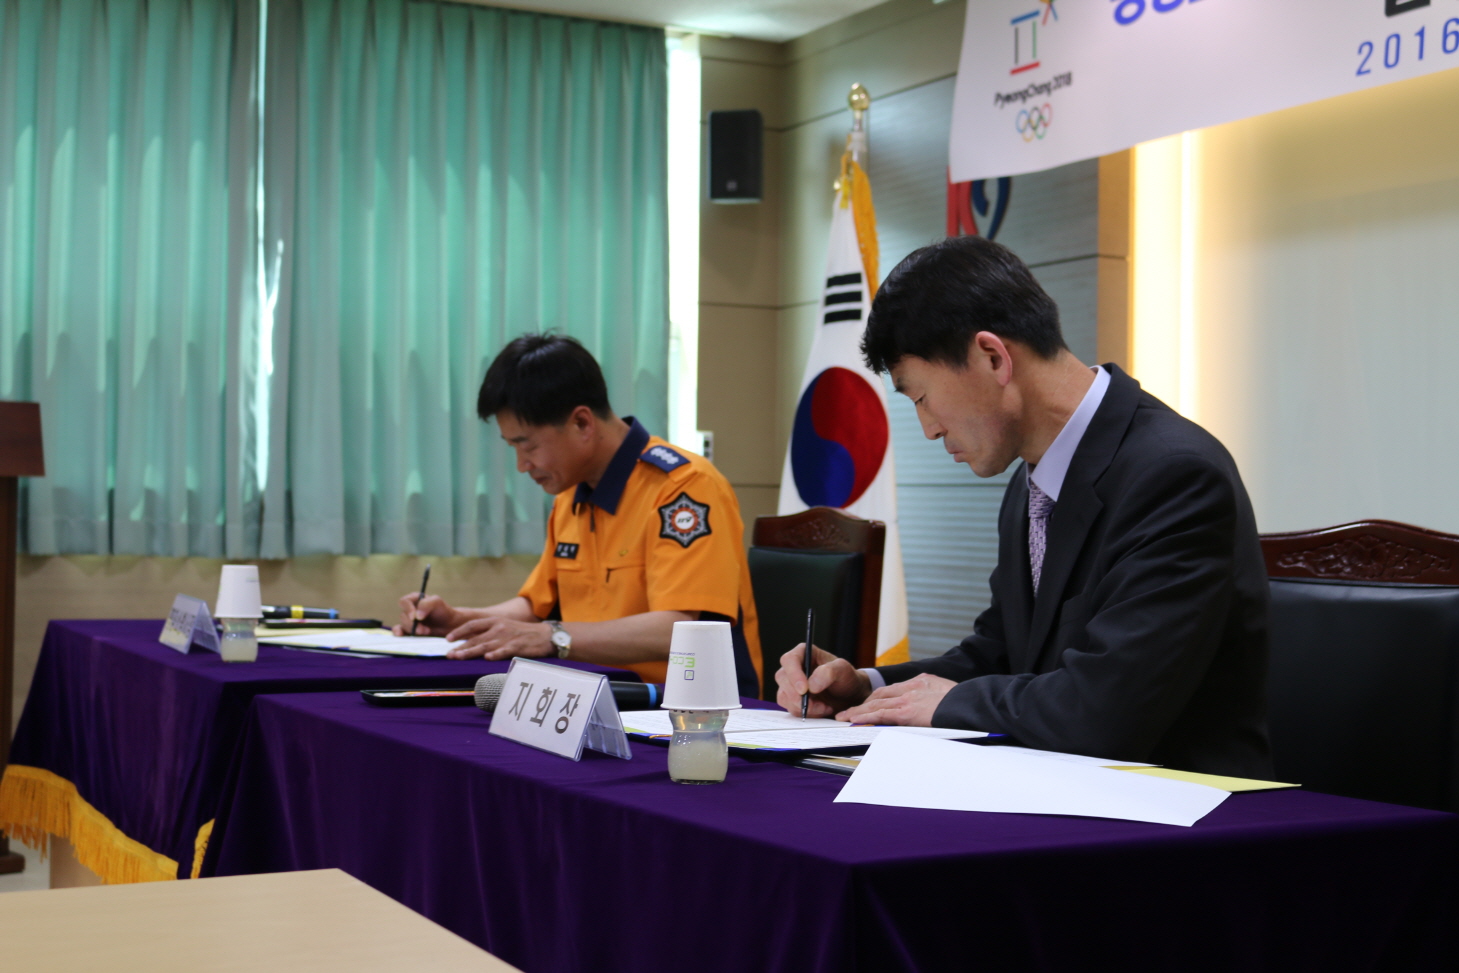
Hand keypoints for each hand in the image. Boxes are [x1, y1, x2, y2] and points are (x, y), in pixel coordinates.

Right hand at [393, 594, 459, 636]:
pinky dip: (399, 633)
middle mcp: (409, 609)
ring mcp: (408, 620)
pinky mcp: (408, 630)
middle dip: (412, 624)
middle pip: (403, 616)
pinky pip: (399, 631)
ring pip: (402, 625)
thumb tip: (416, 616)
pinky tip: (400, 635)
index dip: (408, 609)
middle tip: (423, 630)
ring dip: (413, 630)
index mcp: (414, 599)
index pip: (404, 602)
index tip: (414, 617)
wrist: (449, 625)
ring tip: (426, 632)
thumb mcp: (437, 602)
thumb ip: (426, 604)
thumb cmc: (443, 611)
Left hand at [443, 616, 554, 660]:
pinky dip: (496, 654)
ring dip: (471, 651)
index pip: (472, 625)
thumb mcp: (504, 627)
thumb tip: (469, 641)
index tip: (447, 639)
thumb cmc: (522, 634)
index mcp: (494, 621)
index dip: (459, 632)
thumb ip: (488, 633)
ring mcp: (508, 637)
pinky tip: (487, 658)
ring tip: (459, 657)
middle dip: (461, 647)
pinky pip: (505, 650)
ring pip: (485, 645)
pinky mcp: (518, 646)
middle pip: (476, 638)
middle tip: (449, 655)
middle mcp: (499, 627)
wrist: (545, 635)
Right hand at [774, 643, 871, 718]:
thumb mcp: (843, 670)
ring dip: (803, 706)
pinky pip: (790, 708)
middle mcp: (794, 667)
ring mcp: (791, 684)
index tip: (804, 690)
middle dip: (797, 695)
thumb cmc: (846, 678)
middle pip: (782, 678)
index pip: (789, 660)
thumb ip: (829, 673)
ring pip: (784, 696)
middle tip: (816, 704)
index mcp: (804, 653)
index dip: (793, 674)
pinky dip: (805, 713)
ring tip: (824, 707)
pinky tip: (821, 710)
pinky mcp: (792, 699)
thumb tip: (810, 685)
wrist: (849, 696)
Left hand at [838, 673, 957, 726]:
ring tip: (845, 717)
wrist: (971, 703)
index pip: (895, 689)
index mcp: (922, 681)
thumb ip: (937, 697)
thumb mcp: (950, 694)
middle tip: (852, 711)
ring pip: (876, 703)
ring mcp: (908, 698)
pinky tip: (854, 720)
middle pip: (881, 694)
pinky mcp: (906, 711)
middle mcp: (912, 686)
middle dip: (865, 703)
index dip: (880, 697)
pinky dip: (865, 716)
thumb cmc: (966, 702)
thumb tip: (936, 707)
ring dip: (859, 711)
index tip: (871, 703)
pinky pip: (880, 714)